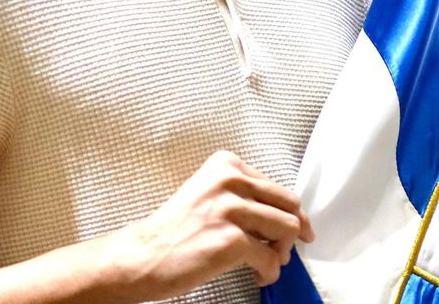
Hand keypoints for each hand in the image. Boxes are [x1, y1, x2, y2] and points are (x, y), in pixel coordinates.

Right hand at [106, 151, 313, 297]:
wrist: (142, 255)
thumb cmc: (174, 230)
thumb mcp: (209, 195)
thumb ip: (243, 197)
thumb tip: (286, 217)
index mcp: (225, 165)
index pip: (277, 187)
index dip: (290, 212)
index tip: (296, 227)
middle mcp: (230, 180)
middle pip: (289, 205)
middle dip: (292, 231)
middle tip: (285, 249)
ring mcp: (231, 209)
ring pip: (287, 229)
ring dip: (281, 252)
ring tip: (267, 262)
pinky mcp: (231, 240)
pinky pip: (271, 258)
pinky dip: (269, 271)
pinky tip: (258, 275)